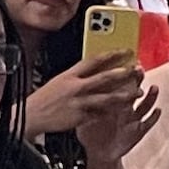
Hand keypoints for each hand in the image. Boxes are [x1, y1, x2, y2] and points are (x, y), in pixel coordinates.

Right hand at [24, 56, 151, 154]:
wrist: (31, 115)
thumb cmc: (44, 98)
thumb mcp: (58, 81)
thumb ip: (76, 76)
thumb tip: (94, 70)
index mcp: (69, 75)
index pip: (93, 60)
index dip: (111, 55)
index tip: (124, 51)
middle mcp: (75, 87)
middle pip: (104, 78)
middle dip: (123, 73)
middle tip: (136, 70)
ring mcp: (79, 102)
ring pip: (107, 98)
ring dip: (124, 95)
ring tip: (137, 93)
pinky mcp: (80, 117)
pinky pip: (101, 114)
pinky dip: (112, 111)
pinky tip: (123, 110)